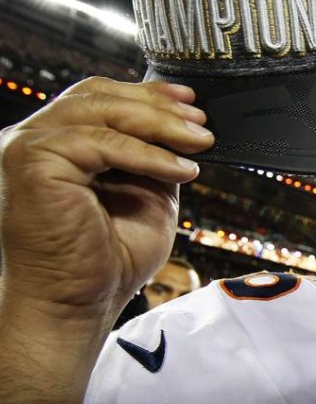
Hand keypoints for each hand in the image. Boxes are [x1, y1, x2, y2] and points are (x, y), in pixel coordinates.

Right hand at [0, 78, 212, 403]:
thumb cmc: (105, 263)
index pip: (98, 99)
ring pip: (101, 112)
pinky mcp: (31, 163)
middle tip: (201, 122)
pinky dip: (148, 154)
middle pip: (98, 96)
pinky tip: (180, 170)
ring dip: (160, 125)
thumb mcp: (146, 197)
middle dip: (157, 104)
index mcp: (56, 147)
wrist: (75, 308)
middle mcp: (33, 141)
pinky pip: (102, 142)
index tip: (191, 105)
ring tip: (200, 142)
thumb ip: (155, 159)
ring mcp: (26, 148)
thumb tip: (187, 129)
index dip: (146, 95)